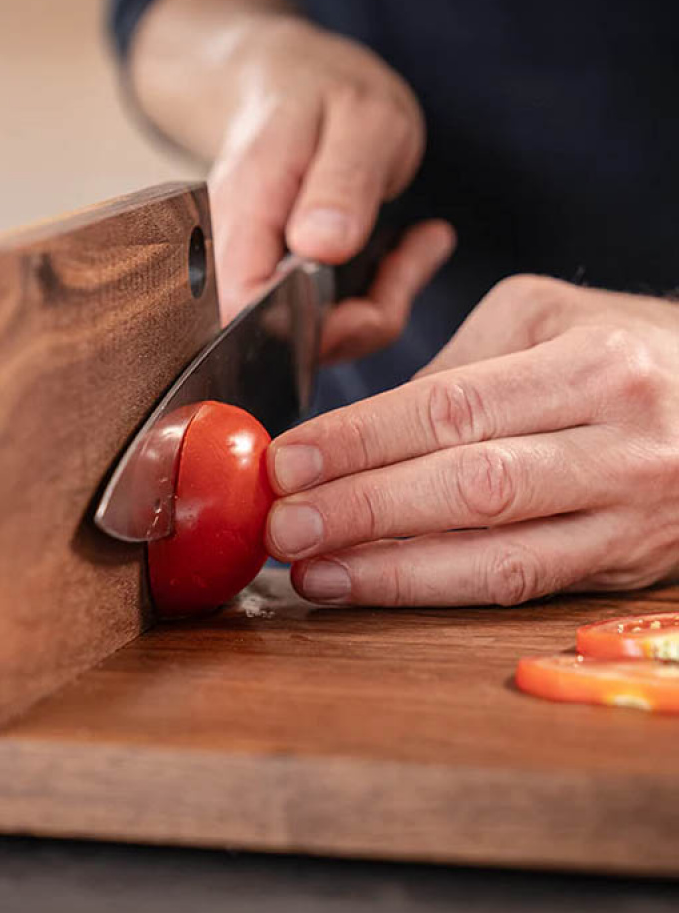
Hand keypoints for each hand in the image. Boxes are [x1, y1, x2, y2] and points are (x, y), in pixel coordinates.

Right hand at [208, 16, 453, 358]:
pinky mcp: (282, 286)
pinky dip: (379, 296)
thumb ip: (341, 183)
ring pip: (314, 335)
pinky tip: (406, 249)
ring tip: (417, 243)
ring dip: (380, 304)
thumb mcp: (361, 121)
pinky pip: (331, 319)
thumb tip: (319, 248)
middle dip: (361, 319)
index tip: (373, 303)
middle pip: (282, 336)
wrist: (294, 81)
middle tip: (411, 256)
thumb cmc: (327, 92)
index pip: (244, 308)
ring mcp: (256, 274)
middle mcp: (236, 255)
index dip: (308, 328)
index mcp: (243, 211)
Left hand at [264, 275, 678, 605]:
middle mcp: (621, 443)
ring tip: (311, 570)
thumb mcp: (545, 322)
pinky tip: (371, 585)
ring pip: (495, 556)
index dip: (359, 441)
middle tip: (284, 523)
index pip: (452, 408)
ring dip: (389, 571)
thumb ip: (454, 376)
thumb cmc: (627, 353)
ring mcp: (629, 515)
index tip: (289, 461)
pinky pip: (517, 585)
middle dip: (362, 510)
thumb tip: (356, 442)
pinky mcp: (621, 566)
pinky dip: (435, 590)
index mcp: (594, 366)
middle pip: (469, 486)